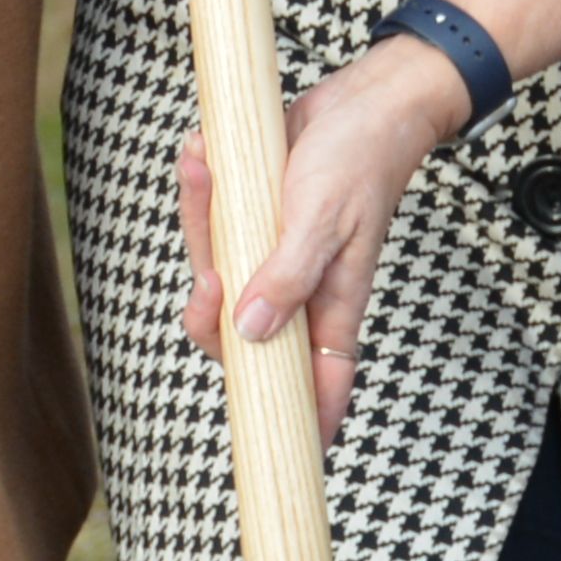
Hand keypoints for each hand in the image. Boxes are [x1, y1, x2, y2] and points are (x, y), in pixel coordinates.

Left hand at [171, 43, 464, 436]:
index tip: (291, 461)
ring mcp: (272, 257)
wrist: (362, 99)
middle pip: (240, 338)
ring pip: (216, 274)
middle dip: (207, 312)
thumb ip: (287, 276)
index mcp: (331, 307)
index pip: (319, 385)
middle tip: (207, 279)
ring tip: (202, 168)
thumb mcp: (323, 220)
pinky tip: (199, 154)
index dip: (304, 425)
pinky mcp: (251, 221)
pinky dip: (199, 191)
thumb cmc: (358, 160)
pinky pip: (211, 224)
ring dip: (198, 222)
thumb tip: (250, 333)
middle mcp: (299, 290)